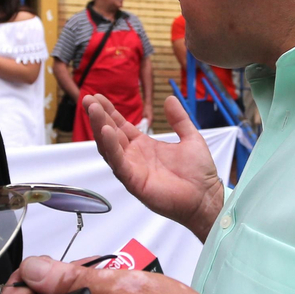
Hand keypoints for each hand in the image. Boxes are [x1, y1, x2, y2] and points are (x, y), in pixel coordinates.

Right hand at [87, 94, 222, 240]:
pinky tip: (106, 131)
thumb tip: (170, 98)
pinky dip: (111, 147)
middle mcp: (134, 157)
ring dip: (100, 128)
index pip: (120, 126)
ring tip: (94, 110)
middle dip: (98, 116)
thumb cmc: (198, 173)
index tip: (97, 96)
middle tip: (88, 99)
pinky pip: (119, 163)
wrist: (206, 196)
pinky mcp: (134, 182)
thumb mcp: (190, 137)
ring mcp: (132, 169)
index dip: (109, 112)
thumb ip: (179, 119)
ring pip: (109, 147)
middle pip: (110, 134)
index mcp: (144, 146)